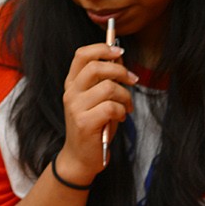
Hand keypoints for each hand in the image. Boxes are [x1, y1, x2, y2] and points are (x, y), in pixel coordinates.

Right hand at [57, 42, 136, 184]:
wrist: (81, 157)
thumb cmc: (95, 126)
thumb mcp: (98, 99)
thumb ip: (106, 79)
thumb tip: (120, 57)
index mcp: (72, 83)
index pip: (82, 55)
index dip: (102, 48)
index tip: (120, 52)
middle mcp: (71, 93)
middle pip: (96, 66)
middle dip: (121, 71)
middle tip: (133, 81)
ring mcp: (76, 108)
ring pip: (108, 87)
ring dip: (125, 96)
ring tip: (127, 107)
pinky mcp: (84, 123)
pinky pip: (111, 107)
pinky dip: (122, 111)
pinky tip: (120, 118)